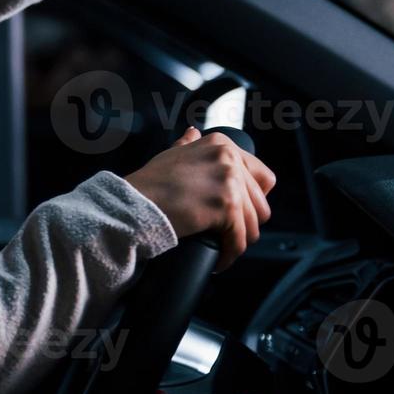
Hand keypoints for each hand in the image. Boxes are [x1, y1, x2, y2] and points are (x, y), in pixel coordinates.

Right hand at [125, 127, 276, 272]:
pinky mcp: (227, 206)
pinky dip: (230, 254)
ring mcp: (230, 181)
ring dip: (238, 241)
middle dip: (246, 224)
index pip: (261, 178)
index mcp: (221, 144)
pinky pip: (239, 239)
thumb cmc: (148, 184)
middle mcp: (229, 158)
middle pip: (260, 203)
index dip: (252, 200)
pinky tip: (219, 261)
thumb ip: (188, 144)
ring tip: (223, 249)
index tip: (238, 214)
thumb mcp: (171, 155)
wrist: (133, 203)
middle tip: (228, 236)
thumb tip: (193, 133)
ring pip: (252, 224)